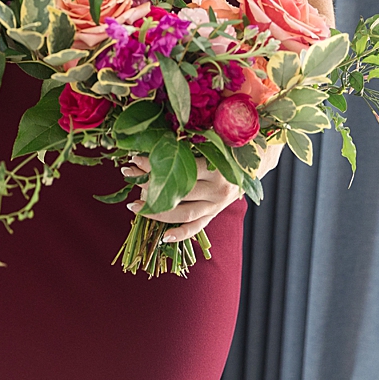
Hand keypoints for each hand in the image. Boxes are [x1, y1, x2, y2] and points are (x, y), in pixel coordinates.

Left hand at [121, 156, 240, 243]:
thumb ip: (188, 145)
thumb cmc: (225, 151)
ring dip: (157, 212)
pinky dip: (180, 234)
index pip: (180, 168)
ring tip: (135, 207)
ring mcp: (215, 205)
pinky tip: (163, 237)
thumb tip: (153, 142)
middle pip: (180, 191)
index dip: (156, 164)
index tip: (134, 159)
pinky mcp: (214, 215)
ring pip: (184, 213)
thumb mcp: (211, 145)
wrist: (248, 167)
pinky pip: (196, 228)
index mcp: (217, 168)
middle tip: (130, 177)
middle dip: (151, 185)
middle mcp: (217, 189)